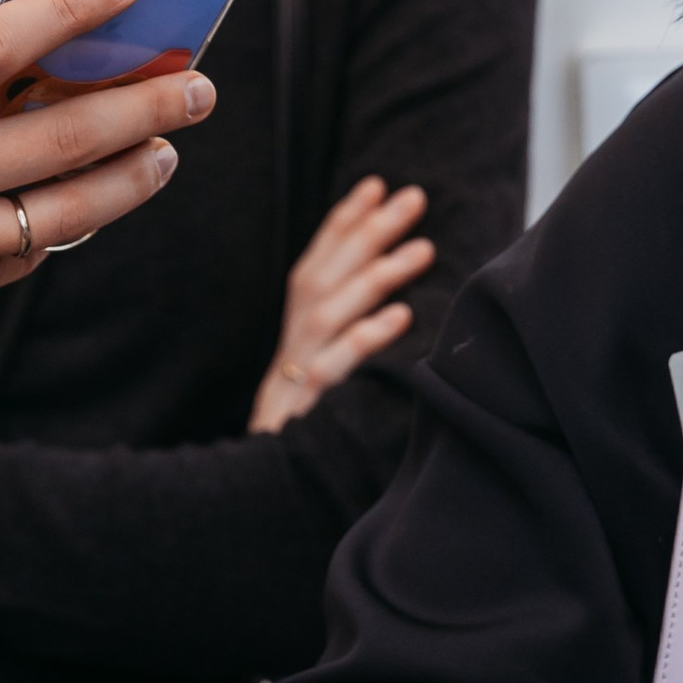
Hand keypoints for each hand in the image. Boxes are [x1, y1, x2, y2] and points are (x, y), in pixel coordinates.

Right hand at [250, 176, 433, 431]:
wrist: (259, 499)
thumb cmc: (303, 436)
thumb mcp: (321, 383)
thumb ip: (345, 338)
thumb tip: (393, 296)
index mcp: (297, 336)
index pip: (317, 264)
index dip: (343, 223)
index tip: (377, 184)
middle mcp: (293, 347)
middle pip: (325, 276)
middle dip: (367, 231)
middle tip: (413, 197)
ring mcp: (297, 378)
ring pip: (330, 312)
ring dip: (376, 276)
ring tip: (423, 250)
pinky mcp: (305, 412)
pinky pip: (335, 369)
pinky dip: (365, 339)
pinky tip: (401, 317)